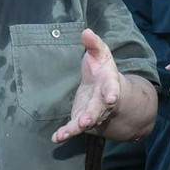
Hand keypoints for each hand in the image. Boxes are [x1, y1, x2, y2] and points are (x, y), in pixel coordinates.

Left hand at [53, 28, 121, 143]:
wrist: (107, 91)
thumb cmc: (103, 70)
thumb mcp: (101, 54)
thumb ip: (94, 44)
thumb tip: (86, 31)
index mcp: (109, 85)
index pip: (112, 89)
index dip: (112, 93)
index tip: (111, 98)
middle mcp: (102, 102)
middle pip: (97, 111)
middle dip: (91, 116)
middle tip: (85, 122)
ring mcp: (91, 112)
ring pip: (85, 122)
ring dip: (76, 128)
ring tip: (65, 134)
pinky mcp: (80, 118)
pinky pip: (73, 128)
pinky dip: (65, 133)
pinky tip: (56, 138)